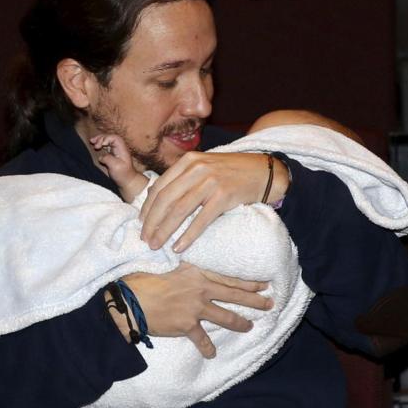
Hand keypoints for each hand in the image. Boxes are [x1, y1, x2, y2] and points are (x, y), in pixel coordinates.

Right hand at [120, 263, 272, 357]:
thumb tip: (199, 274)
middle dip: (255, 301)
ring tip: (250, 326)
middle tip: (270, 304)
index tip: (263, 284)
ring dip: (240, 323)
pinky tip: (212, 354)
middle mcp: (201, 289)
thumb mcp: (171, 268)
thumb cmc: (145, 281)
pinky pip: (202, 339)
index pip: (229, 278)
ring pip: (226, 316)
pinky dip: (207, 348)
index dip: (248, 282)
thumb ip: (189, 272)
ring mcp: (195, 308)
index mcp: (198, 273)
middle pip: (235, 295)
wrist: (129, 301)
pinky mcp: (187, 325)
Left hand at [139, 151, 288, 251]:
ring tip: (157, 245)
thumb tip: (159, 198)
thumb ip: (185, 177)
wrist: (265, 171)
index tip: (142, 224)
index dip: (147, 208)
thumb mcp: (205, 166)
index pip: (160, 186)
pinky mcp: (224, 196)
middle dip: (152, 222)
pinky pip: (201, 220)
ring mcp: (211, 182)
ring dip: (165, 231)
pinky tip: (179, 247)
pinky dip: (188, 235)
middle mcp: (197, 169)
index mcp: (188, 160)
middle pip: (166, 199)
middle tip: (146, 240)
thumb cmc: (233, 172)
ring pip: (179, 210)